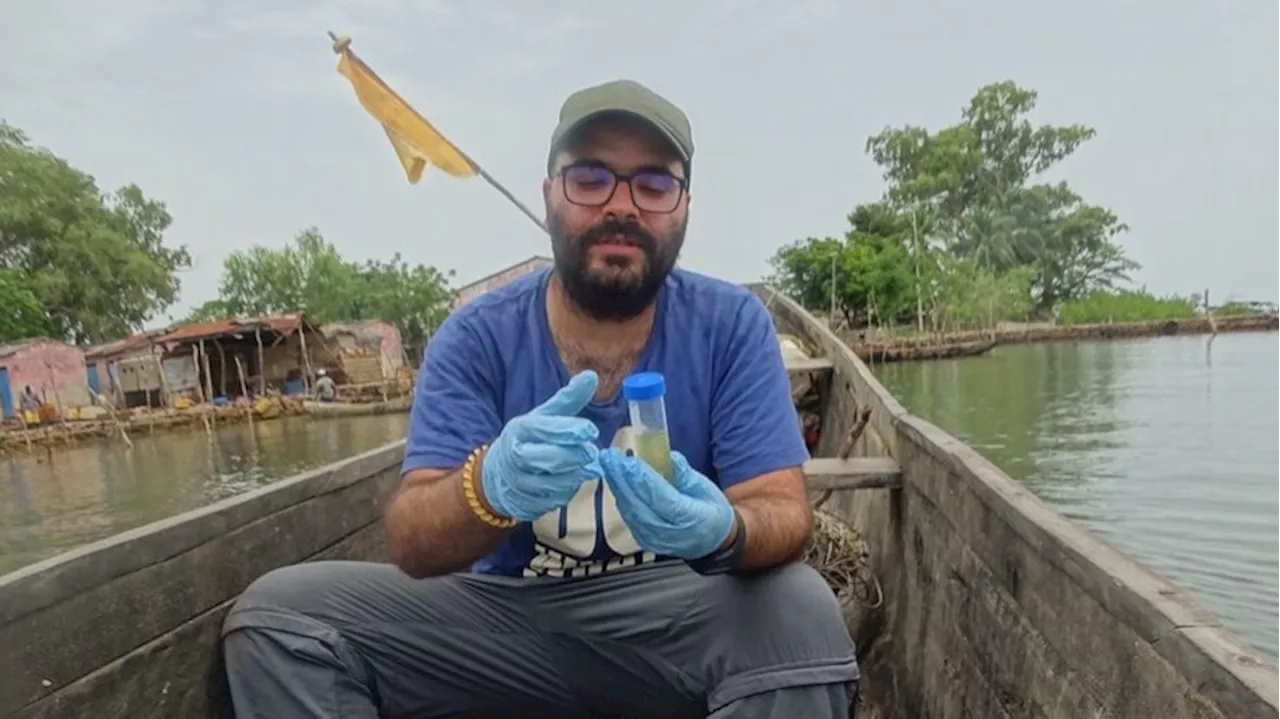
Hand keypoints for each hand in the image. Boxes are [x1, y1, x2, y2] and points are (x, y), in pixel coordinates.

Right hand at [480, 371, 601, 521]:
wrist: (497, 475)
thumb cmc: (528, 439)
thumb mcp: (544, 416)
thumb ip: (568, 400)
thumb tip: (592, 376)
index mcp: (519, 430)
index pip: (543, 428)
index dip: (568, 430)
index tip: (591, 430)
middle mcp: (515, 457)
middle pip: (547, 458)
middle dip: (574, 456)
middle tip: (593, 452)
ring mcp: (519, 483)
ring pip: (552, 483)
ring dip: (575, 476)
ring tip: (591, 467)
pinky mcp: (526, 505)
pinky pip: (552, 501)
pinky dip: (567, 492)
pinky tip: (575, 481)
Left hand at [598, 448, 735, 559]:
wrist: (712, 540)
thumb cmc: (711, 511)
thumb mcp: (705, 488)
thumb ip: (685, 474)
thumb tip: (668, 457)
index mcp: (691, 519)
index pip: (662, 499)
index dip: (643, 480)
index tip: (628, 461)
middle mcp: (670, 534)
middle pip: (640, 506)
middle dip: (622, 479)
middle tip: (609, 457)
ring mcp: (655, 540)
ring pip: (631, 512)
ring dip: (617, 486)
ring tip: (609, 464)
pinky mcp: (644, 540)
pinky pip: (629, 517)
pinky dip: (621, 497)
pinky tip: (615, 480)